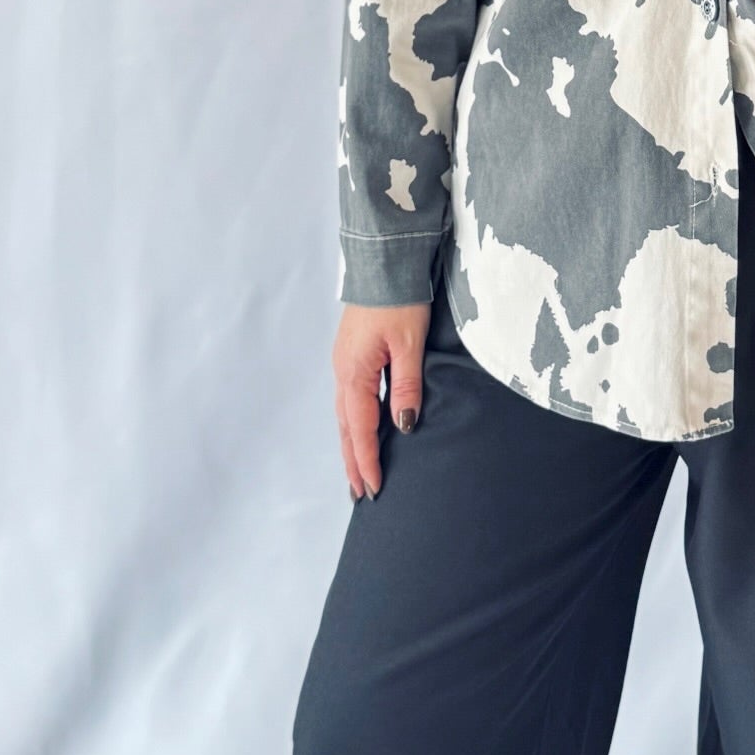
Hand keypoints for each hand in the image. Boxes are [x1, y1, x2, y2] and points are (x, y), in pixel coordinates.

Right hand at [332, 300, 429, 499]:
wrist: (384, 260)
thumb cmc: (399, 298)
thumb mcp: (409, 343)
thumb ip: (406, 385)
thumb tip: (404, 425)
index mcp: (355, 372)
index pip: (362, 428)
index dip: (368, 460)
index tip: (374, 489)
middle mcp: (344, 370)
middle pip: (347, 427)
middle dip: (353, 461)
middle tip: (360, 494)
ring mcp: (345, 361)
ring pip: (346, 413)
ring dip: (352, 443)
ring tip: (358, 471)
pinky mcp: (352, 352)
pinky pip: (350, 397)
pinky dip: (354, 420)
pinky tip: (362, 427)